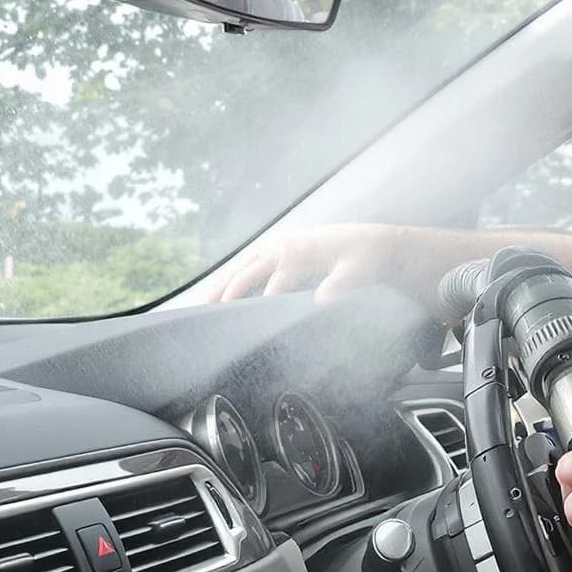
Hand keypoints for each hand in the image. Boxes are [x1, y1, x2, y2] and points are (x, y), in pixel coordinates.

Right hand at [206, 224, 420, 305]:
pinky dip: (231, 280)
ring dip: (221, 287)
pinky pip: (247, 267)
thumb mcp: (357, 271)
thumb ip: (340, 285)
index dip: (258, 308)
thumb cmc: (362, 258)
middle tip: (209, 319)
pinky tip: (219, 297)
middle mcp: (280, 247)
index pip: (272, 286)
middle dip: (227, 296)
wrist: (369, 242)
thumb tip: (322, 300)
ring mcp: (274, 247)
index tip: (245, 329)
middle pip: (246, 275)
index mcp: (297, 252)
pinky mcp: (274, 251)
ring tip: (202, 308)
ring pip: (240, 269)